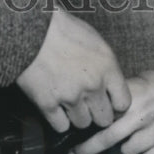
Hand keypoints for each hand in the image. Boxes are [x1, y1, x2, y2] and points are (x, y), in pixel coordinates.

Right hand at [16, 7, 129, 131]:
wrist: (30, 27)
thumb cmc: (61, 28)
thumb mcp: (94, 40)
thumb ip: (105, 66)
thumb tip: (109, 85)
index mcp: (107, 67)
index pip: (124, 102)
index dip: (115, 104)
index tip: (107, 101)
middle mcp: (92, 85)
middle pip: (104, 119)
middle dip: (95, 111)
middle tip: (86, 101)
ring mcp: (70, 96)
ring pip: (83, 124)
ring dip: (76, 115)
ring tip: (67, 99)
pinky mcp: (48, 104)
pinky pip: (61, 126)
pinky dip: (58, 118)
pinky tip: (54, 104)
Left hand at [71, 68, 153, 153]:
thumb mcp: (143, 81)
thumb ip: (123, 94)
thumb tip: (96, 106)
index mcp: (136, 93)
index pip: (105, 114)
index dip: (88, 125)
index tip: (74, 136)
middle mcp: (148, 111)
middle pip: (110, 136)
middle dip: (90, 148)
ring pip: (130, 151)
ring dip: (125, 149)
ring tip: (130, 140)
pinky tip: (148, 145)